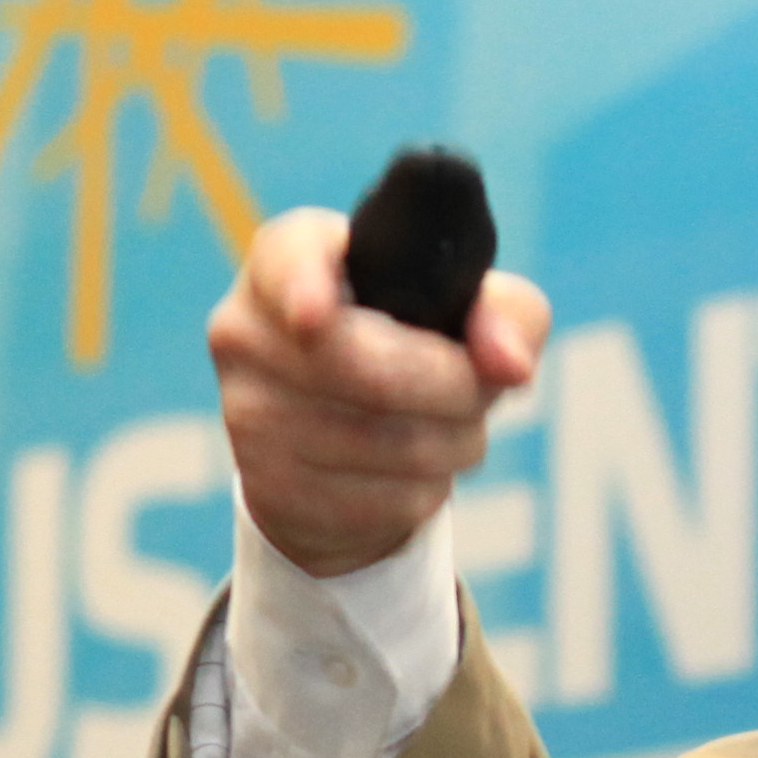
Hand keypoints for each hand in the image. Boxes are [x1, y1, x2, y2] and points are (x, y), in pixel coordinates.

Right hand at [204, 209, 553, 577]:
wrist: (340, 444)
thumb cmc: (410, 345)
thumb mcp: (464, 308)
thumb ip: (505, 313)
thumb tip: (510, 364)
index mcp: (287, 258)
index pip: (288, 260)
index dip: (303, 287)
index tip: (316, 317)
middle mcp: (247, 329)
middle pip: (373, 371)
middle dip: (457, 388)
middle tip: (477, 388)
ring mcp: (247, 412)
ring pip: (393, 444)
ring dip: (454, 443)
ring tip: (449, 426)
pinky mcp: (268, 487)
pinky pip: (386, 499)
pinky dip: (426, 489)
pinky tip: (413, 468)